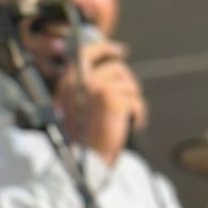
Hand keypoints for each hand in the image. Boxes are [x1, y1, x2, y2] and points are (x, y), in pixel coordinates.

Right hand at [54, 39, 147, 165]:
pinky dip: (139, 113)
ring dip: (133, 101)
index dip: (106, 48)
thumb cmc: (83, 139)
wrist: (86, 160)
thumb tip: (112, 64)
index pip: (87, 51)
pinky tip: (134, 124)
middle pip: (115, 67)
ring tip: (129, 118)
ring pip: (128, 84)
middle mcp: (80, 80)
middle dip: (128, 83)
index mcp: (68, 81)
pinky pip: (135, 100)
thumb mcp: (78, 106)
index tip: (121, 51)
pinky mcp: (112, 99)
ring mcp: (96, 87)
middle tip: (133, 97)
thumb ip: (88, 86)